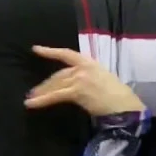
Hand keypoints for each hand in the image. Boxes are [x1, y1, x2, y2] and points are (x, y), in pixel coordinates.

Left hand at [24, 46, 145, 116]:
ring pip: (55, 85)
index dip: (51, 51)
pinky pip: (55, 95)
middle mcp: (84, 68)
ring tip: (30, 99)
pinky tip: (30, 104)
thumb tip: (75, 84)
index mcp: (91, 63)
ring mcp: (80, 78)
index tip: (36, 49)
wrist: (125, 106)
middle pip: (59, 75)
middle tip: (34, 91)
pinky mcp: (77, 91)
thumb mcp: (103, 79)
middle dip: (46, 84)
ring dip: (42, 92)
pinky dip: (41, 100)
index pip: (67, 54)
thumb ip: (88, 77)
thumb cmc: (119, 96)